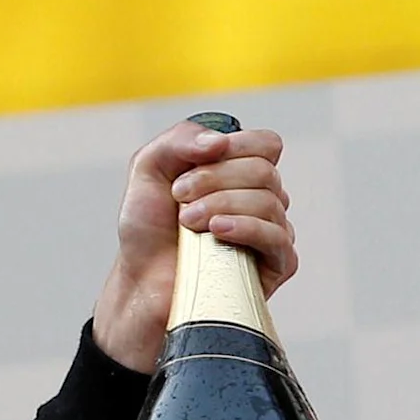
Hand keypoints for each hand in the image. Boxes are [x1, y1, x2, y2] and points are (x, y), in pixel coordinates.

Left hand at [91, 119, 299, 369]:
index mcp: (241, 173)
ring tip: (187, 222)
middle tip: (178, 197)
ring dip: (221, 204)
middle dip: (214, 178)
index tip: (192, 163)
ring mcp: (272, 231)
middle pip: (263, 170)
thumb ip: (179, 139)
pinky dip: (246, 228)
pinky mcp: (276, 264)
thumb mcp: (148, 169)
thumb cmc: (149, 229)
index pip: (266, 144)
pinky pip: (277, 238)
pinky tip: (217, 231)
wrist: (142, 280)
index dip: (235, 146)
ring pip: (269, 201)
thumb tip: (219, 141)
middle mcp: (262, 199)